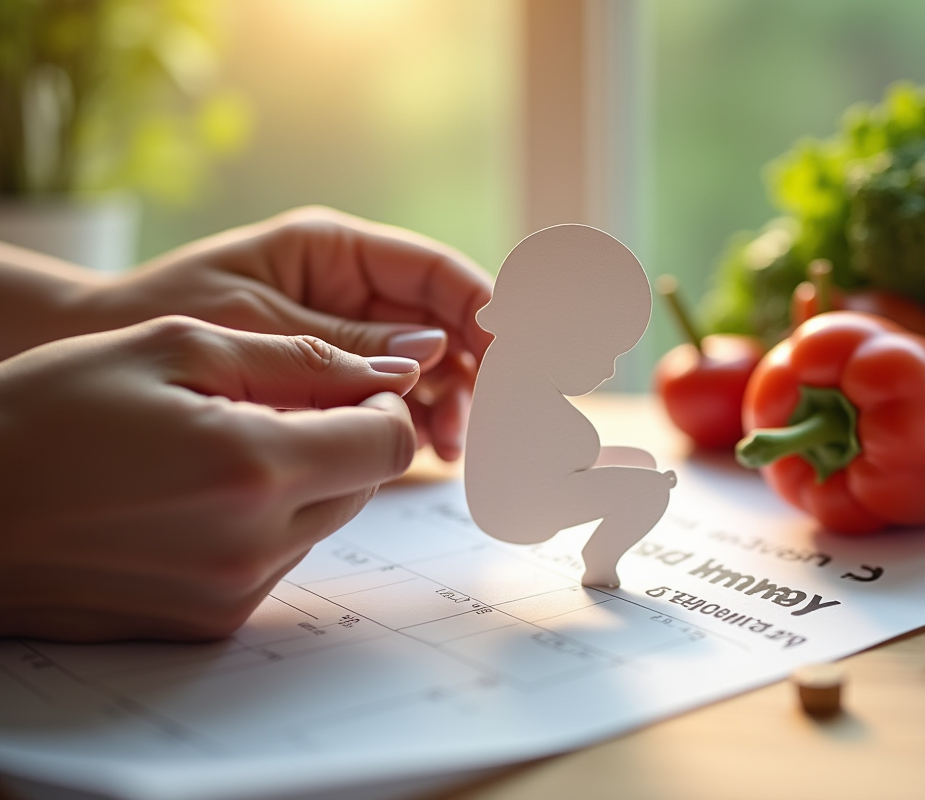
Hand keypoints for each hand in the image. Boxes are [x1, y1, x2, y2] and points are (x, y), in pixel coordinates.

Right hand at [0, 316, 419, 641]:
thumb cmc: (49, 412)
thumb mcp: (174, 347)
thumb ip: (299, 358)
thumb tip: (392, 370)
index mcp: (254, 469)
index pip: (391, 443)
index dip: (381, 404)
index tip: (346, 383)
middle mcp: (255, 545)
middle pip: (365, 485)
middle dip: (341, 439)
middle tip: (273, 407)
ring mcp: (233, 593)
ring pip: (324, 522)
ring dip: (300, 479)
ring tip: (219, 448)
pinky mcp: (210, 621)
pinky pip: (278, 560)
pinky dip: (263, 521)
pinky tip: (197, 494)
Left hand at [88, 206, 492, 459]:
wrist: (98, 352)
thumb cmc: (162, 315)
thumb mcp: (255, 323)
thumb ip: (342, 340)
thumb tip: (431, 353)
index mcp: (335, 250)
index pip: (435, 270)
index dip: (484, 306)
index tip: (513, 349)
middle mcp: (353, 288)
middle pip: (448, 320)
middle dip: (478, 366)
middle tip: (493, 415)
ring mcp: (352, 334)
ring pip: (435, 364)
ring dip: (456, 401)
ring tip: (450, 448)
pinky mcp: (343, 377)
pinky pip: (402, 395)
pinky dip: (423, 420)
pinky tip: (429, 452)